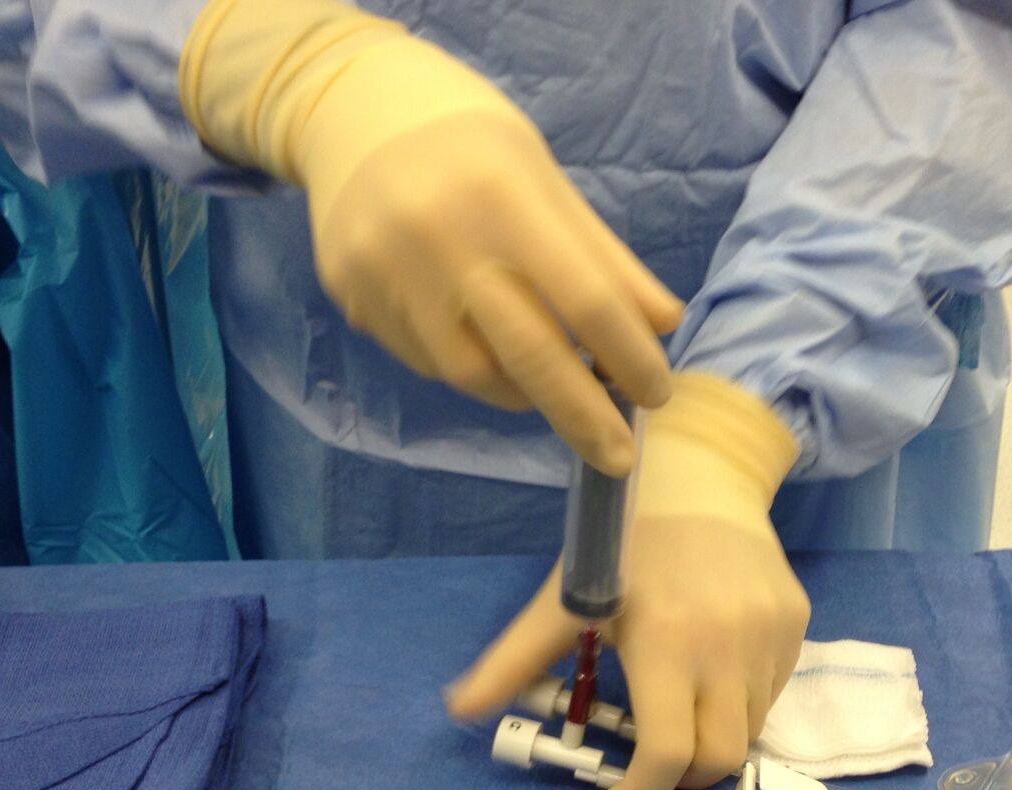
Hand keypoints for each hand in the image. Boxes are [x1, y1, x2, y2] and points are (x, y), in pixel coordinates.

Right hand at [310, 112, 680, 475]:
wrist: (350, 110)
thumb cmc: (470, 144)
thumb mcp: (545, 178)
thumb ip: (603, 257)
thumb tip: (661, 327)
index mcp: (501, 195)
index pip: (585, 300)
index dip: (630, 357)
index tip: (657, 394)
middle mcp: (438, 238)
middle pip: (529, 355)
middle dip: (584, 416)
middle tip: (620, 457)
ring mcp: (385, 274)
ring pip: (471, 374)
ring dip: (525, 394)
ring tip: (551, 389)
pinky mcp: (351, 298)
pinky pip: (427, 361)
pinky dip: (472, 368)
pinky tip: (484, 345)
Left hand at [448, 516, 809, 789]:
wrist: (702, 478)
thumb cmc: (624, 542)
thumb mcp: (566, 598)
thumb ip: (515, 659)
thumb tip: (459, 710)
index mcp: (667, 640)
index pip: (667, 754)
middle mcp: (729, 645)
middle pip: (718, 758)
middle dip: (679, 780)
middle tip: (648, 767)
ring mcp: (772, 637)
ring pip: (749, 729)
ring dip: (710, 739)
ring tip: (678, 707)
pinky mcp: (796, 628)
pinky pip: (770, 693)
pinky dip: (737, 705)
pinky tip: (711, 670)